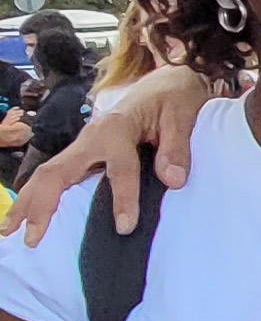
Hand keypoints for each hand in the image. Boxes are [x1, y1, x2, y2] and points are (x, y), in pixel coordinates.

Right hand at [0, 66, 213, 244]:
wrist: (167, 81)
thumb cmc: (173, 99)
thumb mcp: (182, 119)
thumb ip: (176, 149)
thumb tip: (173, 180)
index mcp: (118, 128)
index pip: (119, 168)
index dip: (123, 198)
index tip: (124, 227)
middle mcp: (92, 136)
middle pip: (57, 171)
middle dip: (41, 205)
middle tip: (31, 239)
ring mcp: (84, 144)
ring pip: (48, 173)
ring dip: (28, 202)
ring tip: (12, 231)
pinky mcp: (84, 151)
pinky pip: (56, 174)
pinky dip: (39, 194)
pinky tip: (29, 214)